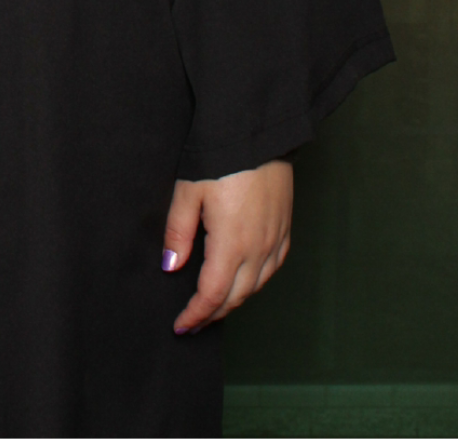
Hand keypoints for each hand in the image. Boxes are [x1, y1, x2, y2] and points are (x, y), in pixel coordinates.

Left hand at [162, 159, 291, 333]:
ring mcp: (276, 238)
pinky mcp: (286, 227)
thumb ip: (178, 232)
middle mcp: (259, 248)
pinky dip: (257, 281)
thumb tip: (171, 266)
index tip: (181, 325)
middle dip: (213, 313)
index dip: (196, 314)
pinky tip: (246, 279)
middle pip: (236, 296)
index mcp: (232, 244)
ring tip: (215, 306)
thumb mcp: (188, 191)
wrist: (258, 131)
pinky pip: (273, 267)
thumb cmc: (220, 158)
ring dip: (235, 300)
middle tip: (194, 322)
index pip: (213, 295)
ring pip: (257, 285)